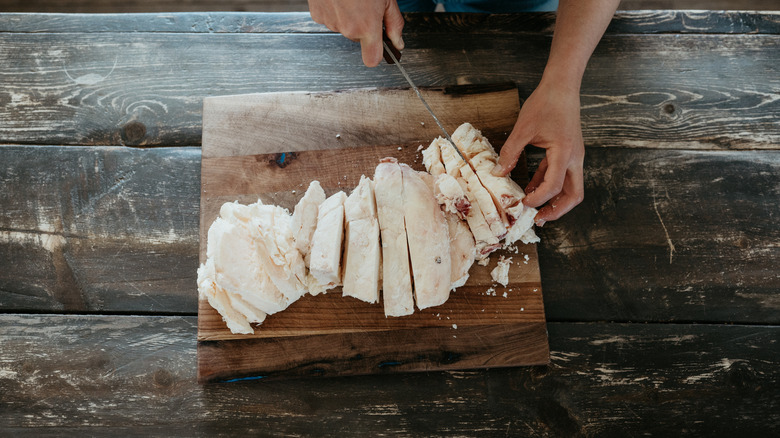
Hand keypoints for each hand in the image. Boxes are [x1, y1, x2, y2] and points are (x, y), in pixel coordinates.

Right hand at [308, 0, 404, 66]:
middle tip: (366, 7)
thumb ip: (394, 24)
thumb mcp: (387, 0)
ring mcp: (331, 22)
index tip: (379, 47)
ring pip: (344, 28)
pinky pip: (330, 19)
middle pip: (358, 39)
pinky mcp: (318, 15)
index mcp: (367, 27)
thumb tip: (398, 42)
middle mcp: (348, 29)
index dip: (377, 54)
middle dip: (364, 27)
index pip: (371, 59)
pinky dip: (335, 11)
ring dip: (349, 18)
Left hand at [492, 80, 584, 225]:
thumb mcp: (523, 128)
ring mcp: (573, 156)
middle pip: (574, 195)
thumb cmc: (545, 103)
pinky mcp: (568, 152)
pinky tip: (530, 189)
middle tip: (539, 218)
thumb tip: (497, 173)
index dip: (538, 199)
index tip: (522, 203)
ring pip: (570, 187)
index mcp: (565, 153)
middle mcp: (574, 158)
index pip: (554, 186)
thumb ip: (510, 152)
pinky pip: (560, 175)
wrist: (562, 85)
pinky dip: (547, 184)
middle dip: (558, 210)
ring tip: (534, 209)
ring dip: (554, 200)